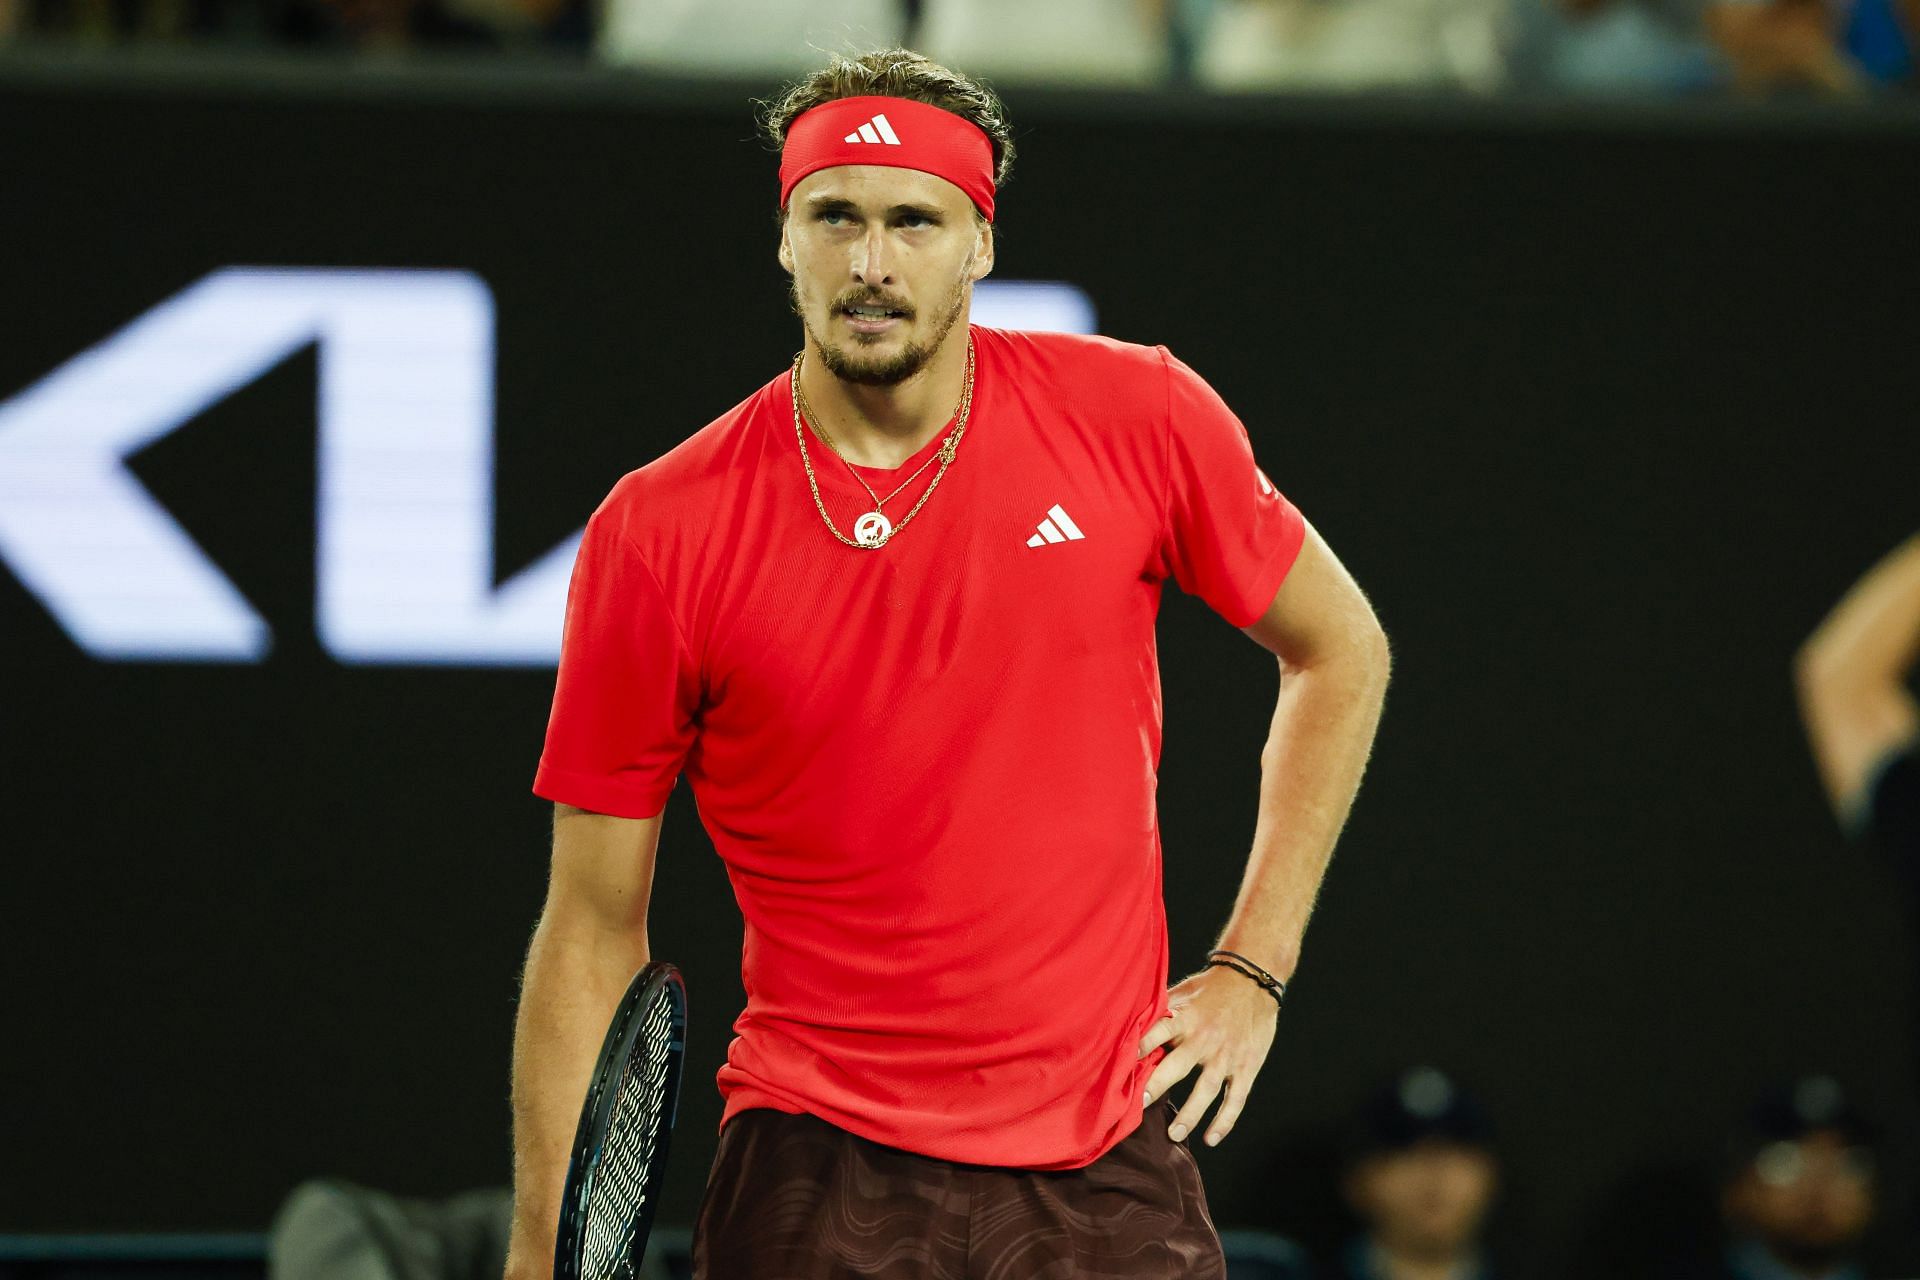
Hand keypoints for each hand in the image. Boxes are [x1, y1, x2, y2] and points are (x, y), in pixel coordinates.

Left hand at [1136, 964, 1278, 1146]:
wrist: (1254, 981)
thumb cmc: (1210, 988)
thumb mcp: (1182, 992)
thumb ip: (1159, 1010)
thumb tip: (1127, 1023)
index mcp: (1185, 1017)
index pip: (1156, 1033)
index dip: (1139, 1049)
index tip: (1120, 1067)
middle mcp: (1205, 1038)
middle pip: (1178, 1066)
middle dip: (1157, 1086)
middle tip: (1139, 1106)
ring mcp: (1227, 1055)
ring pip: (1207, 1089)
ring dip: (1191, 1114)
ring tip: (1174, 1134)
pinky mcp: (1247, 1066)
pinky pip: (1236, 1098)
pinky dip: (1225, 1120)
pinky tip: (1211, 1138)